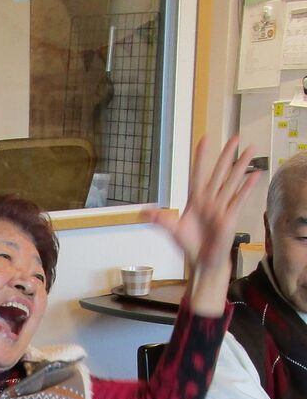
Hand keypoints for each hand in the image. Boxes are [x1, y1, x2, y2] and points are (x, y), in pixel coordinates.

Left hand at [148, 136, 260, 271]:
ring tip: (251, 149)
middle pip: (219, 171)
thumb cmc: (189, 246)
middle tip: (235, 137)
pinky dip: (247, 186)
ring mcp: (221, 206)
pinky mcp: (230, 216)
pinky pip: (240, 198)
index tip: (205, 140)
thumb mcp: (172, 230)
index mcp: (195, 199)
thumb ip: (160, 219)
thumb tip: (143, 212)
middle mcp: (210, 199)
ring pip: (232, 180)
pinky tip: (254, 175)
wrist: (202, 261)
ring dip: (242, 165)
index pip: (198, 173)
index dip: (201, 157)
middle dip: (227, 154)